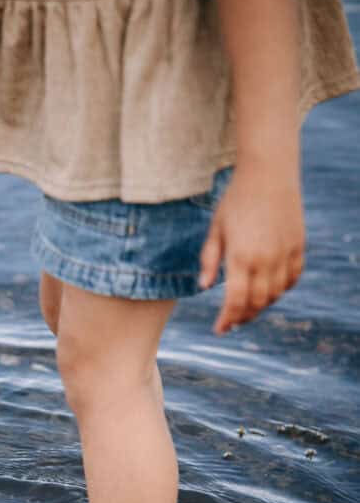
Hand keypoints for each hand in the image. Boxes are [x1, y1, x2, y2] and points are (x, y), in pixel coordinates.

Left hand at [199, 162, 305, 334]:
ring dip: (261, 306)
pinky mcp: (298, 246)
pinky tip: (269, 291)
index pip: (235, 302)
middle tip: (232, 322)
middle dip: (243, 317)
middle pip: (256, 303)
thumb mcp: (216, 229)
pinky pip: (292, 279)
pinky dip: (281, 290)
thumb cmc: (236, 200)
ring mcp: (285, 254)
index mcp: (241, 257)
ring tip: (247, 307)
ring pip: (275, 294)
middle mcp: (265, 259)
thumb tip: (205, 287)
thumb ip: (210, 260)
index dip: (227, 320)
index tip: (219, 329)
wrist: (268, 173)